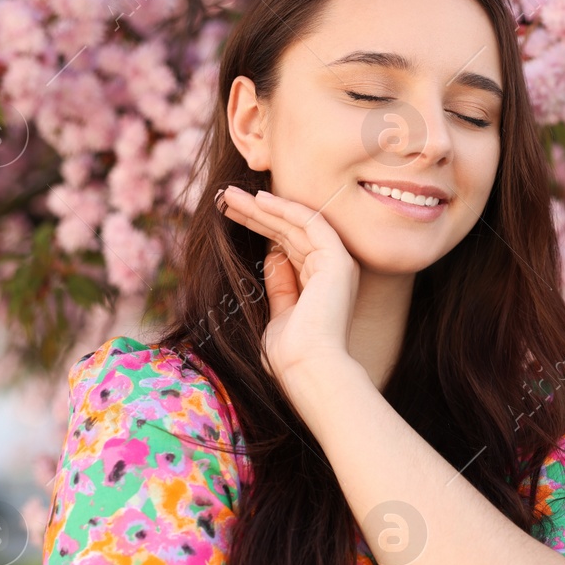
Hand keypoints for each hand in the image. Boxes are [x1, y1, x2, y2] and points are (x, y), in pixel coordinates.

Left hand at [215, 185, 359, 387]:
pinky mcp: (338, 260)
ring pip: (296, 224)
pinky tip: (260, 200)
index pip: (287, 246)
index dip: (258, 228)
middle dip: (256, 213)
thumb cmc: (291, 354)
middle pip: (289, 232)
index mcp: (321, 284)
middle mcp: (333, 270)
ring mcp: (338, 264)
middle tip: (226, 198)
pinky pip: (311, 223)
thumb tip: (272, 256)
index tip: (230, 216)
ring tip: (230, 196)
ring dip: (263, 207)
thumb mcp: (279, 314)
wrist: (308, 368)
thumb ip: (280, 285)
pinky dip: (286, 209)